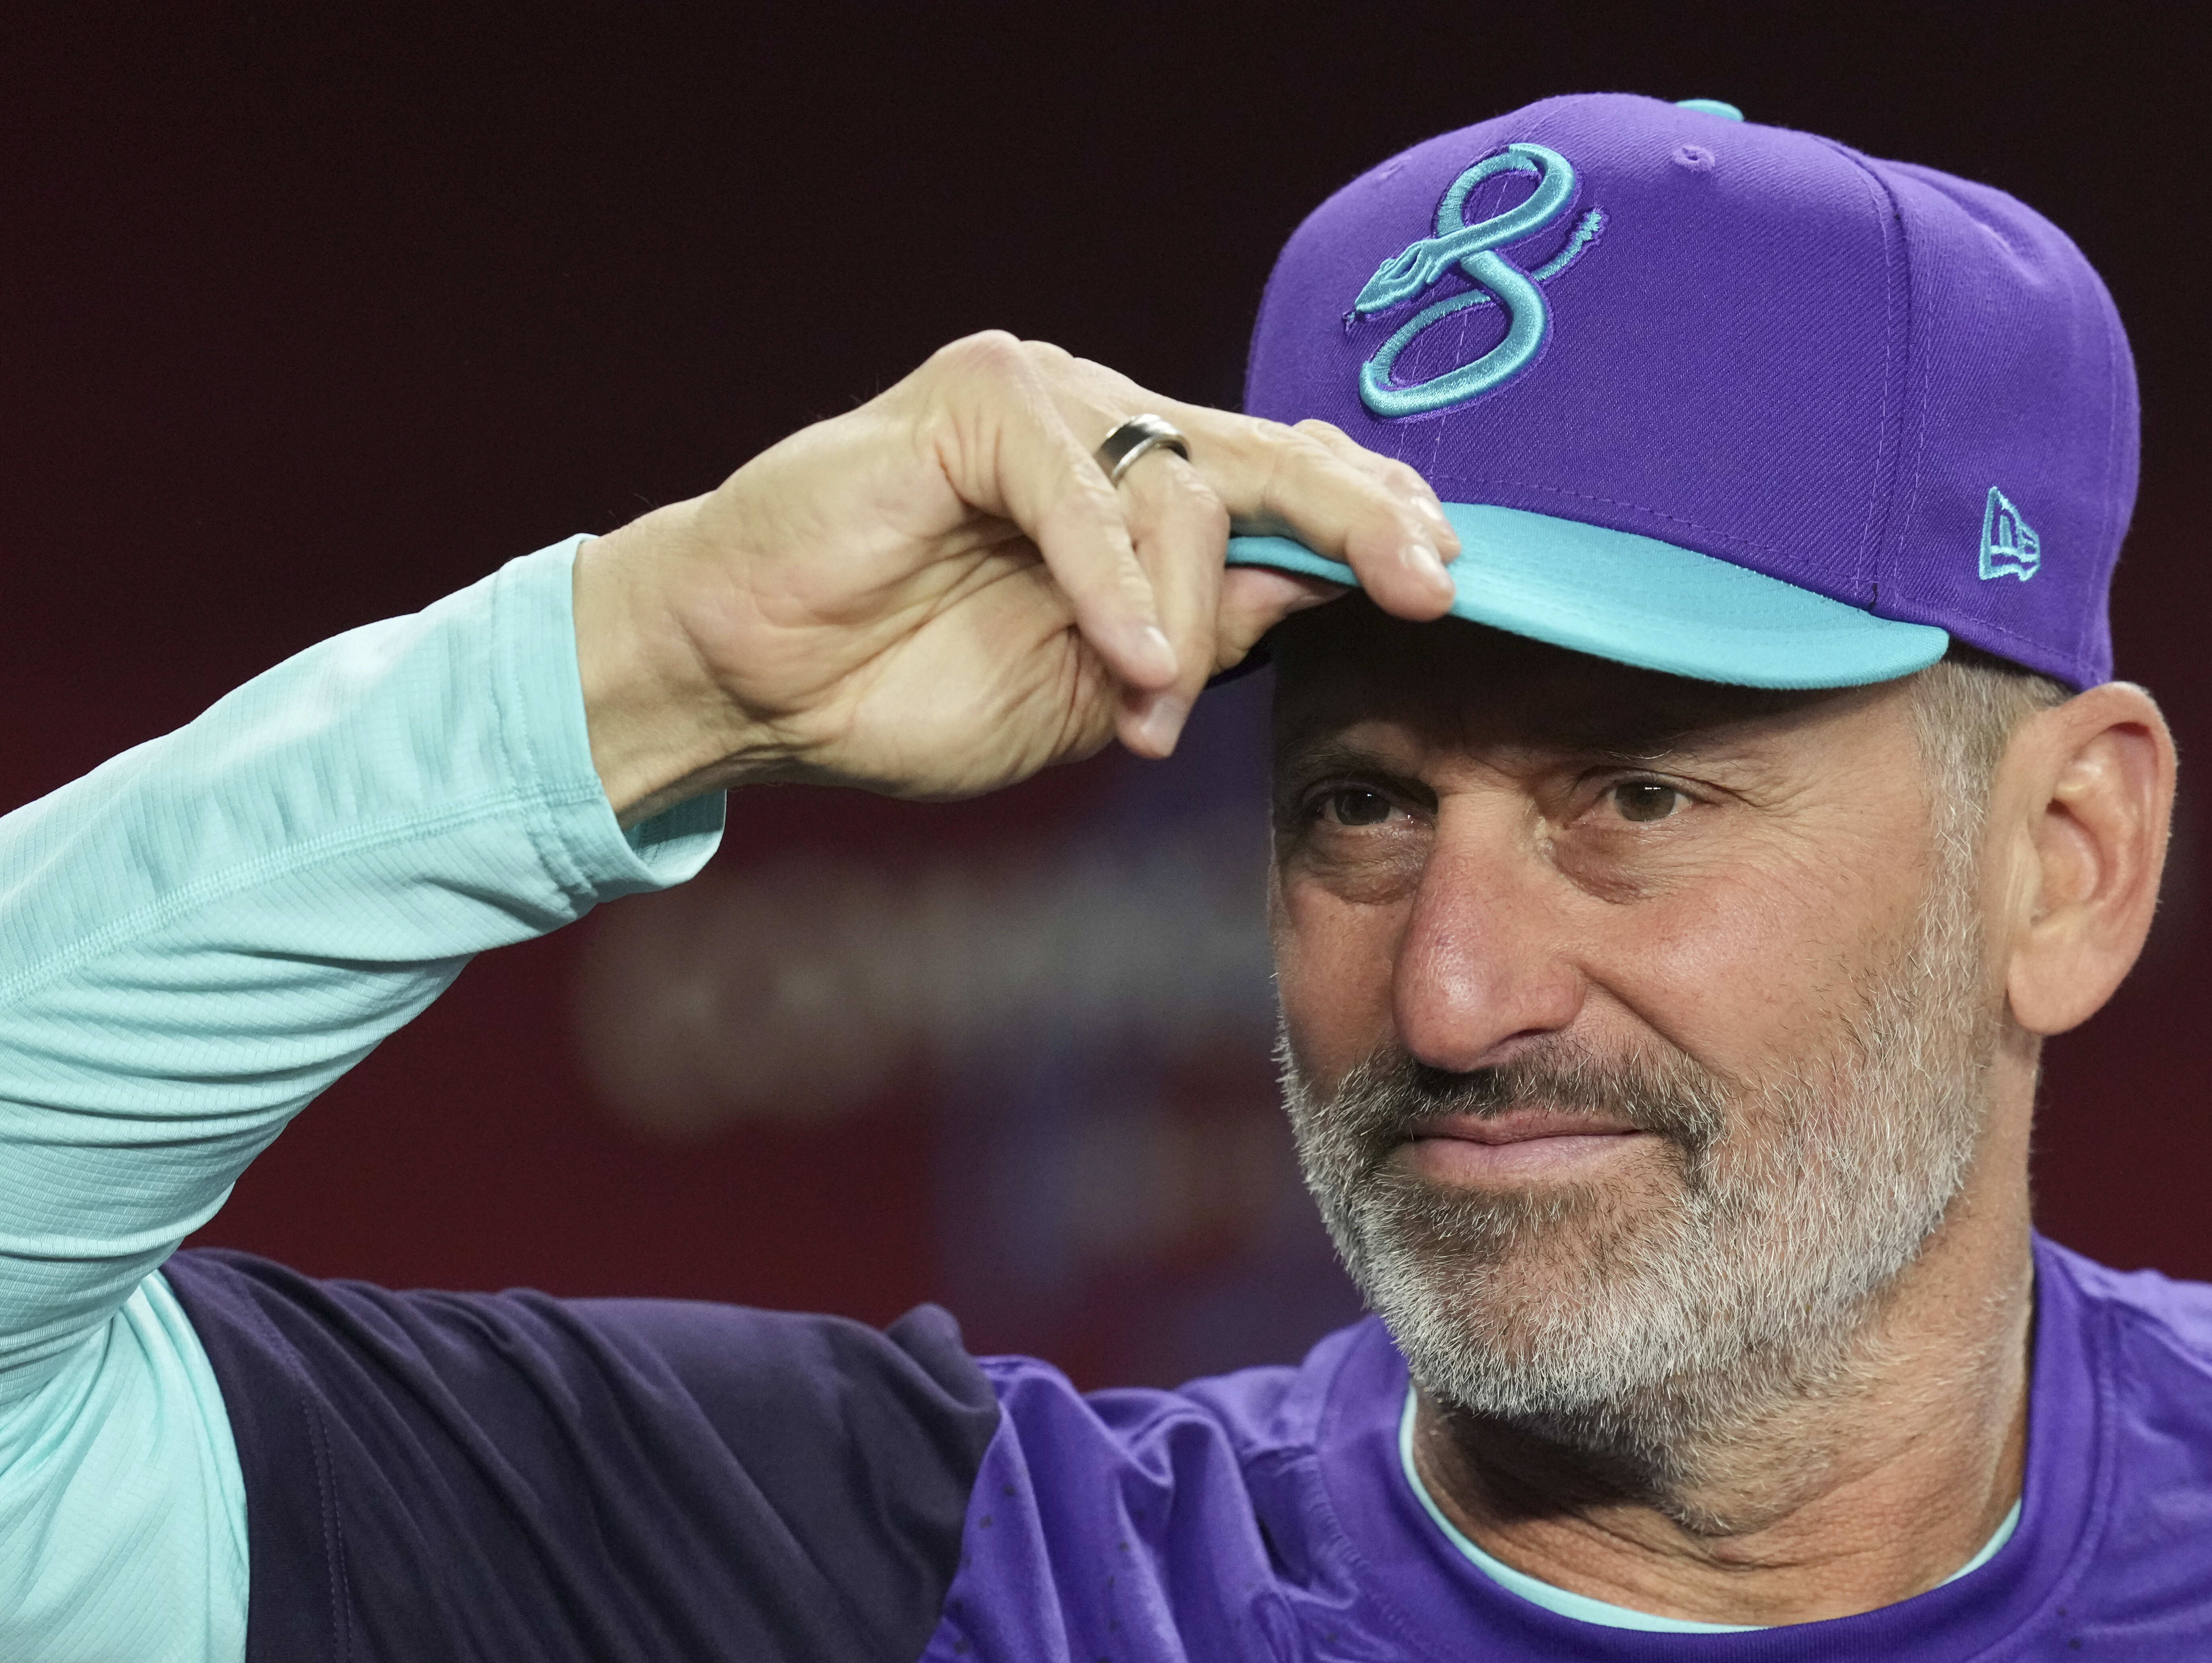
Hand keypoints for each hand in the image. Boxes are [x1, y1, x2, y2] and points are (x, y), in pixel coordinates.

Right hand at [572, 333, 1457, 819]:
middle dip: (1366, 523)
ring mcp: (1045, 403)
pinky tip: (1130, 658)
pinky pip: (1088, 489)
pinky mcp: (978, 404)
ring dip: (1182, 624)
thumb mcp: (1103, 690)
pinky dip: (1117, 583)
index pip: (1291, 483)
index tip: (1451, 580)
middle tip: (1431, 587)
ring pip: (1186, 491)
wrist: (760, 687)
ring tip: (1141, 710)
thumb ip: (1209, 637)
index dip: (1376, 522)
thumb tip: (1323, 596)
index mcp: (1144, 491)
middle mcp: (1107, 426)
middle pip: (1274, 457)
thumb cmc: (911, 688)